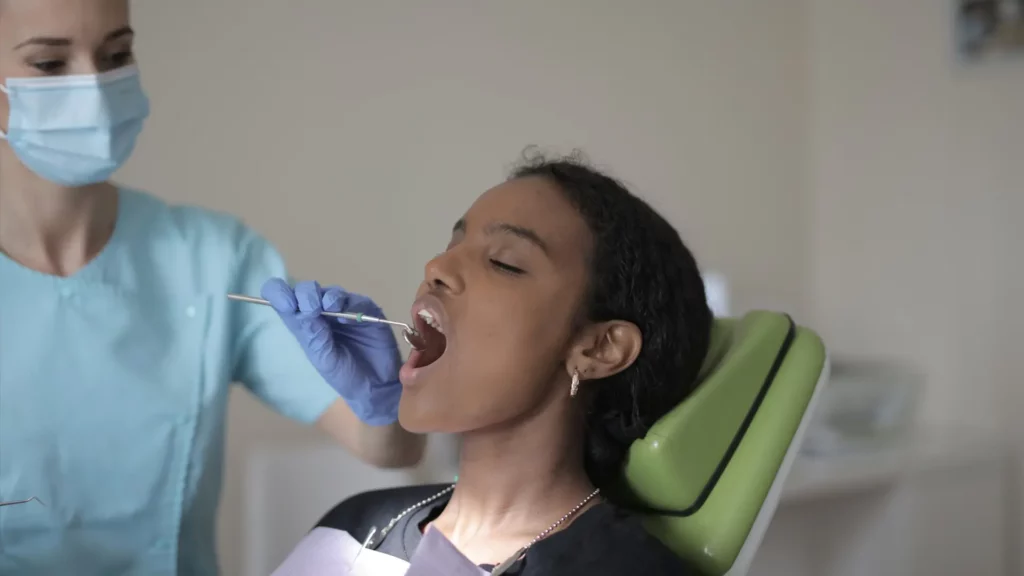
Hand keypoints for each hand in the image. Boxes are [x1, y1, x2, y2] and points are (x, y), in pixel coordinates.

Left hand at [260, 278, 402, 425]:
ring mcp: (344, 309)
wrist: (374, 386)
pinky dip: (351, 305)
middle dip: (306, 294)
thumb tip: (301, 309)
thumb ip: (312, 334)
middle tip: (311, 309)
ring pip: (331, 291)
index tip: (286, 304)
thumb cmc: (344, 375)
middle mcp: (321, 312)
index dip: (279, 293)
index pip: (281, 298)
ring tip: (331, 309)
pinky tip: (348, 318)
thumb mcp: (322, 358)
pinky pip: (357, 300)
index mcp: (303, 324)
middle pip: (306, 289)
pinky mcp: (366, 310)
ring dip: (328, 297)